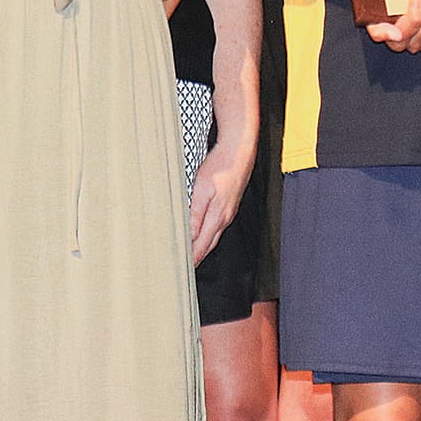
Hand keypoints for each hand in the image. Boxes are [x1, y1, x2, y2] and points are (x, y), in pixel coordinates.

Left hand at [189, 140, 254, 265]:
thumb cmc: (220, 167)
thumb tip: (191, 236)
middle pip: (209, 244)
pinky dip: (209, 234)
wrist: (238, 151)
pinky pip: (217, 226)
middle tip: (185, 268)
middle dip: (198, 257)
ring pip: (214, 235)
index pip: (202, 246)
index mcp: (217, 217)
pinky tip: (203, 232)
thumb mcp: (202, 189)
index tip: (182, 269)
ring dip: (203, 247)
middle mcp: (224, 218)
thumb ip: (196, 214)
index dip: (193, 258)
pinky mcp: (229, 204)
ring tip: (193, 255)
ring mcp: (228, 211)